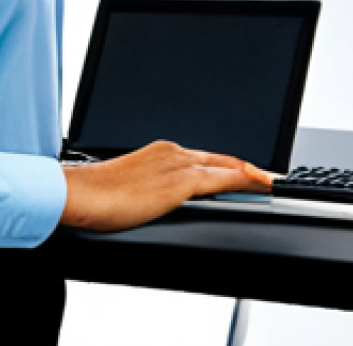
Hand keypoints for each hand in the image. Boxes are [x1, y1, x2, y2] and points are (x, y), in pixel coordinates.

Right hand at [59, 140, 273, 232]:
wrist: (81, 193)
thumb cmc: (97, 194)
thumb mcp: (131, 187)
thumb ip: (150, 189)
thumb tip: (157, 201)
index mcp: (160, 151)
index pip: (204, 158)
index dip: (229, 165)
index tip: (247, 172)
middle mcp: (172, 151)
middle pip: (220, 159)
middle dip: (246, 167)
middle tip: (269, 177)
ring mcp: (176, 164)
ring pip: (225, 165)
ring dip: (250, 173)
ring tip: (270, 181)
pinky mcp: (178, 181)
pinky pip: (220, 179)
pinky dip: (243, 179)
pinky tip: (258, 184)